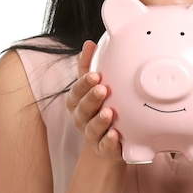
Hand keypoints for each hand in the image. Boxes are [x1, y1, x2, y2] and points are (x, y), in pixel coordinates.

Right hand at [65, 40, 123, 162]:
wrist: (109, 142)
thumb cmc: (99, 107)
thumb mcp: (93, 86)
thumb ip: (88, 66)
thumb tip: (89, 43)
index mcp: (78, 102)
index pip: (77, 91)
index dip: (84, 84)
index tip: (94, 75)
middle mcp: (82, 118)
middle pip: (83, 109)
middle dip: (91, 99)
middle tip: (102, 89)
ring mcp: (92, 135)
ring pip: (92, 128)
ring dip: (100, 120)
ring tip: (109, 113)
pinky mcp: (104, 149)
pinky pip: (104, 146)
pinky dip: (109, 141)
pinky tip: (115, 134)